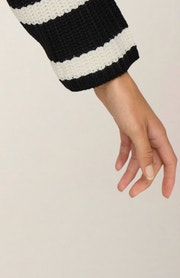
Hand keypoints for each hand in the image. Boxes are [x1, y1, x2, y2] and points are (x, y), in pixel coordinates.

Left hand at [94, 72, 175, 197]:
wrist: (109, 82)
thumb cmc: (125, 101)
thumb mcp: (135, 130)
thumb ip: (143, 152)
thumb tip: (150, 174)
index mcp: (158, 135)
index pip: (168, 162)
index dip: (169, 179)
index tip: (166, 195)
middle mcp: (151, 134)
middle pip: (151, 163)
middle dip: (142, 179)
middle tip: (131, 192)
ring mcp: (138, 130)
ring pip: (138, 157)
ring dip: (130, 172)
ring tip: (120, 186)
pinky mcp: (125, 126)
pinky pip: (127, 147)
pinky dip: (123, 157)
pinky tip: (117, 167)